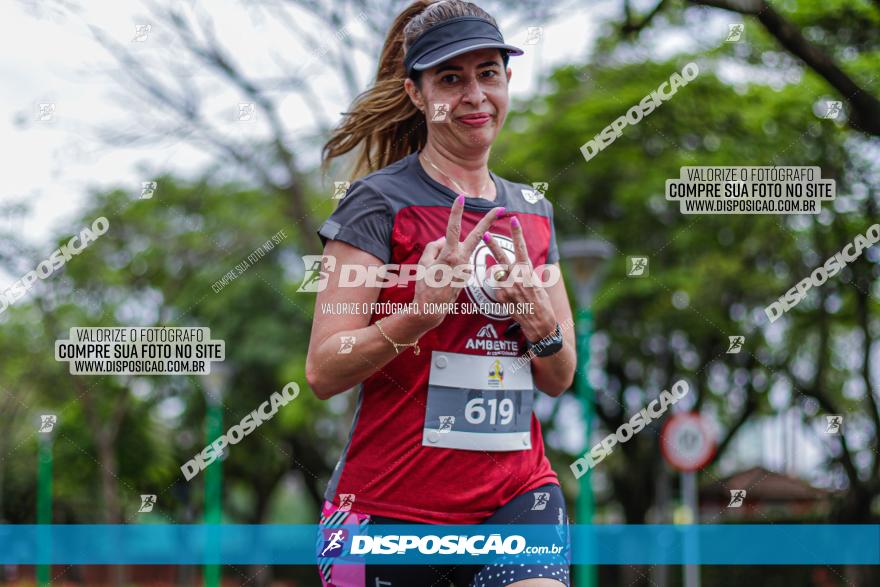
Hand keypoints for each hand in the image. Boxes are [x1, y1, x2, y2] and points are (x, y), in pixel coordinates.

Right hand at [412, 195, 504, 328]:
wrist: (432, 309)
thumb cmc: (424, 286)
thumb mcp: (424, 263)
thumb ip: (434, 246)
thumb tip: (445, 239)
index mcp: (449, 255)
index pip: (454, 228)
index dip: (456, 212)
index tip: (460, 197)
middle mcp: (461, 260)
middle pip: (477, 235)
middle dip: (489, 221)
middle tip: (501, 208)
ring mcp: (466, 268)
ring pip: (460, 250)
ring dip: (449, 254)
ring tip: (437, 272)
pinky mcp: (467, 274)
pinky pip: (457, 261)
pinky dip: (450, 263)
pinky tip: (442, 277)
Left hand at [482, 216, 556, 340]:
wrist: (538, 321)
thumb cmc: (540, 301)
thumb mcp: (536, 281)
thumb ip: (524, 270)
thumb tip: (518, 262)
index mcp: (527, 271)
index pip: (521, 248)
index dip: (517, 233)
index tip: (514, 220)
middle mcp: (516, 276)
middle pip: (501, 257)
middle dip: (492, 244)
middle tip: (485, 233)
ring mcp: (507, 286)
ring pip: (499, 275)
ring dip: (502, 277)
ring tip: (514, 287)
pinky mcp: (500, 295)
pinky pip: (498, 288)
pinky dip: (503, 291)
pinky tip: (512, 299)